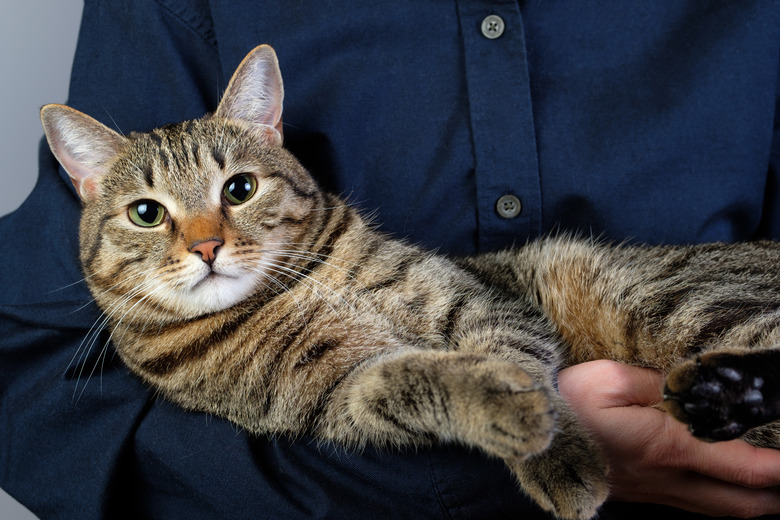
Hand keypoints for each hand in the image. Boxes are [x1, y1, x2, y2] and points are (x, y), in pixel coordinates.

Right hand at [557, 360, 779, 517]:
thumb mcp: (611, 378)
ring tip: (773, 488)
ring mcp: (652, 492)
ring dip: (755, 502)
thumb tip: (698, 387)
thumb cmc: (565, 404)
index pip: (745, 466)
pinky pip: (693, 507)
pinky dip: (722, 502)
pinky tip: (723, 489)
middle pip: (743, 503)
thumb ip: (661, 383)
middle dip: (777, 493)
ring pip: (720, 510)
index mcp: (667, 446)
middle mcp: (666, 478)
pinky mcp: (638, 494)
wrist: (527, 436)